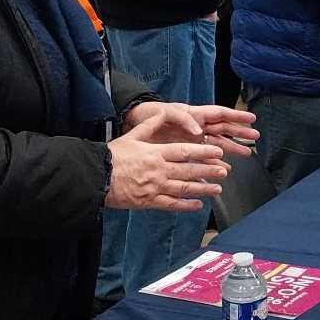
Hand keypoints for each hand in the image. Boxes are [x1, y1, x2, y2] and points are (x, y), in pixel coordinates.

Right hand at [106, 122, 227, 211]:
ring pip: (185, 188)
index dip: (203, 152)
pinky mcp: (150, 202)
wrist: (96, 177)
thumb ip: (150, 126)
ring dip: (203, 189)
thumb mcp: (131, 136)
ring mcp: (156, 188)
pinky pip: (172, 205)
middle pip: (189, 170)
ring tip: (217, 189)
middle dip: (209, 171)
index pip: (185, 151)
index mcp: (156, 153)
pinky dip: (186, 205)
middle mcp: (159, 170)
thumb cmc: (112, 156)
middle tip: (223, 171)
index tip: (217, 152)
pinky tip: (198, 205)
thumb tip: (163, 114)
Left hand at [123, 101, 258, 155]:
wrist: (135, 125)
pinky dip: (213, 164)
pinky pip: (203, 158)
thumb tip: (199, 130)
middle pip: (223, 129)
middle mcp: (197, 127)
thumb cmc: (151, 114)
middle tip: (255, 137)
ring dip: (231, 149)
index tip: (252, 119)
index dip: (236, 116)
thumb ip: (184, 119)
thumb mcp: (167, 113)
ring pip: (217, 144)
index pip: (220, 114)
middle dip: (239, 133)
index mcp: (195, 115)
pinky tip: (223, 170)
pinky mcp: (186, 152)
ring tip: (246, 153)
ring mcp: (193, 140)